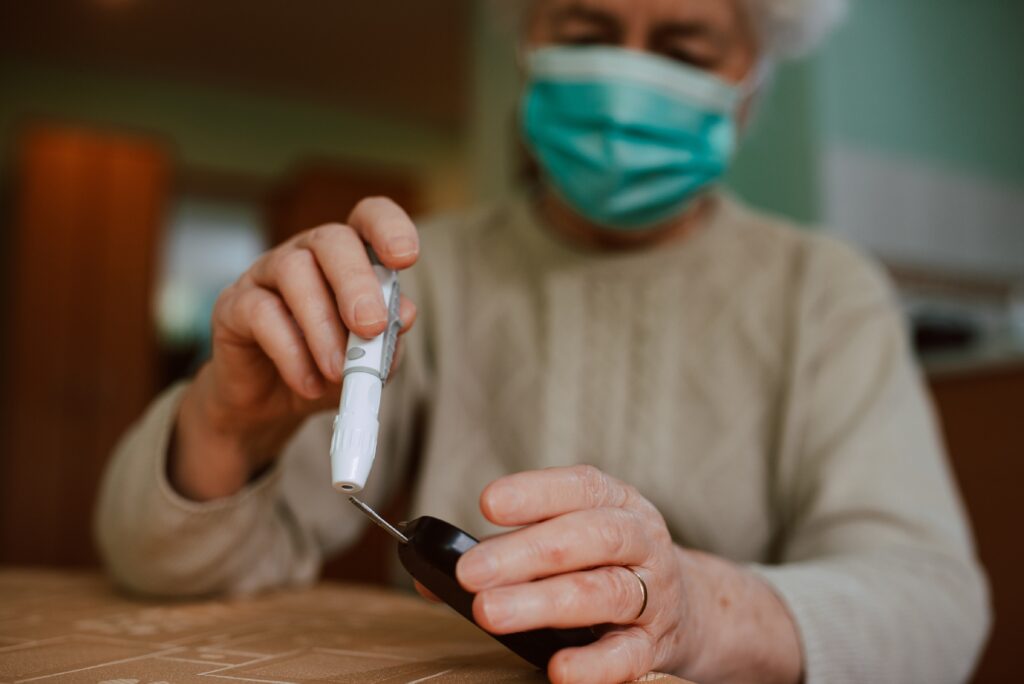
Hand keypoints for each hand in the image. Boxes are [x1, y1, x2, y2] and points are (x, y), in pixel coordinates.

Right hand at [171, 197, 418, 500]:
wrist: (271, 404)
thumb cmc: (326, 368)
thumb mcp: (369, 360)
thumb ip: (389, 337)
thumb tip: (407, 314)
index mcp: (349, 257)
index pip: (369, 217)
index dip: (389, 227)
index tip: (405, 258)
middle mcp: (308, 253)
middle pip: (332, 239)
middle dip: (356, 283)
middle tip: (371, 326)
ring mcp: (267, 273)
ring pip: (294, 271)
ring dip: (323, 325)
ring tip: (338, 371)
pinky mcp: (234, 305)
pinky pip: (261, 313)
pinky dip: (291, 353)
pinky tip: (308, 382)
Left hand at [450, 465, 801, 683]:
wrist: (690, 606)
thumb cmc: (606, 564)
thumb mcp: (568, 538)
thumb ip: (504, 550)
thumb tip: (425, 571)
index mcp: (615, 503)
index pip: (580, 488)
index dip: (535, 493)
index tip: (487, 503)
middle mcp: (639, 539)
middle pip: (589, 538)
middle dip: (525, 553)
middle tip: (471, 572)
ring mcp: (652, 592)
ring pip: (604, 593)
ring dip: (544, 603)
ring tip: (491, 613)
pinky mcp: (656, 644)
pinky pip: (628, 655)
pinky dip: (594, 665)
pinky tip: (559, 669)